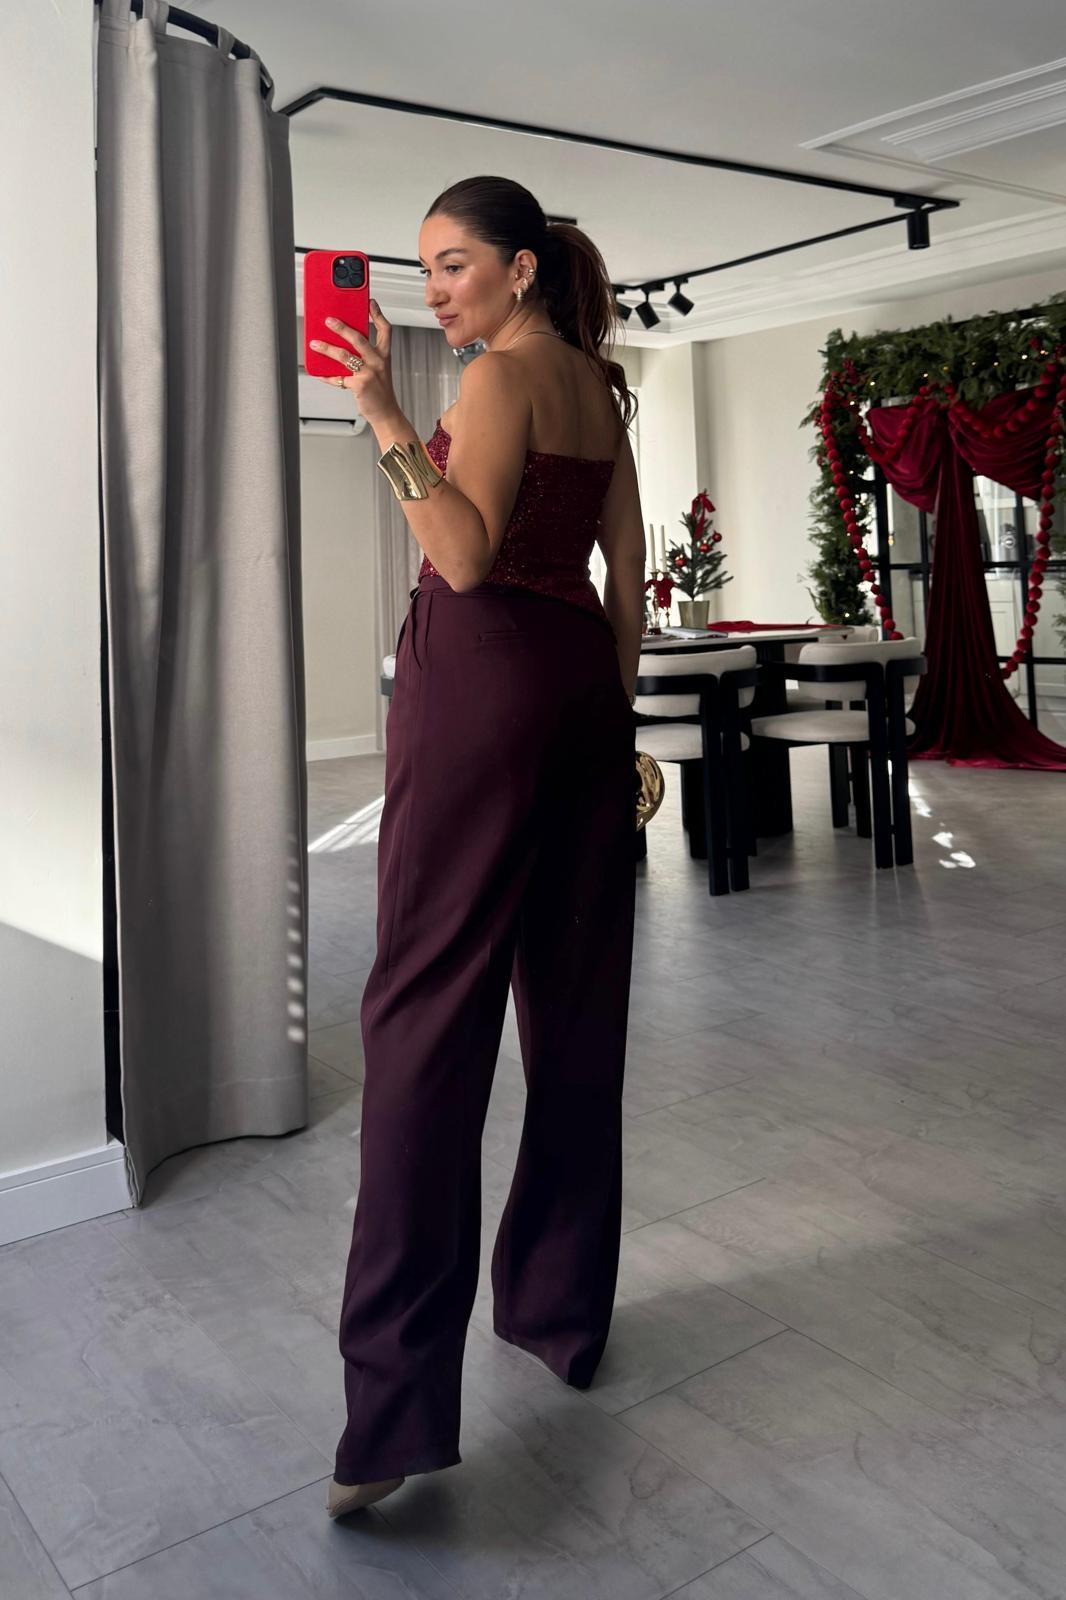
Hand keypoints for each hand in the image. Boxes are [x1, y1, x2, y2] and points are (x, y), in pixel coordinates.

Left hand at [309, 299, 398, 425]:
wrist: (386, 413)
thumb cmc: (380, 390)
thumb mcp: (379, 369)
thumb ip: (365, 355)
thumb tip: (341, 343)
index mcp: (384, 355)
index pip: (385, 329)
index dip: (377, 314)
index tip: (370, 302)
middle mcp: (378, 361)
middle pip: (359, 338)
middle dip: (341, 327)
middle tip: (328, 319)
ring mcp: (369, 373)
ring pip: (344, 355)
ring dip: (326, 348)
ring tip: (315, 344)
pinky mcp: (359, 385)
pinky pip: (338, 378)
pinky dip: (326, 375)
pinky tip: (317, 371)